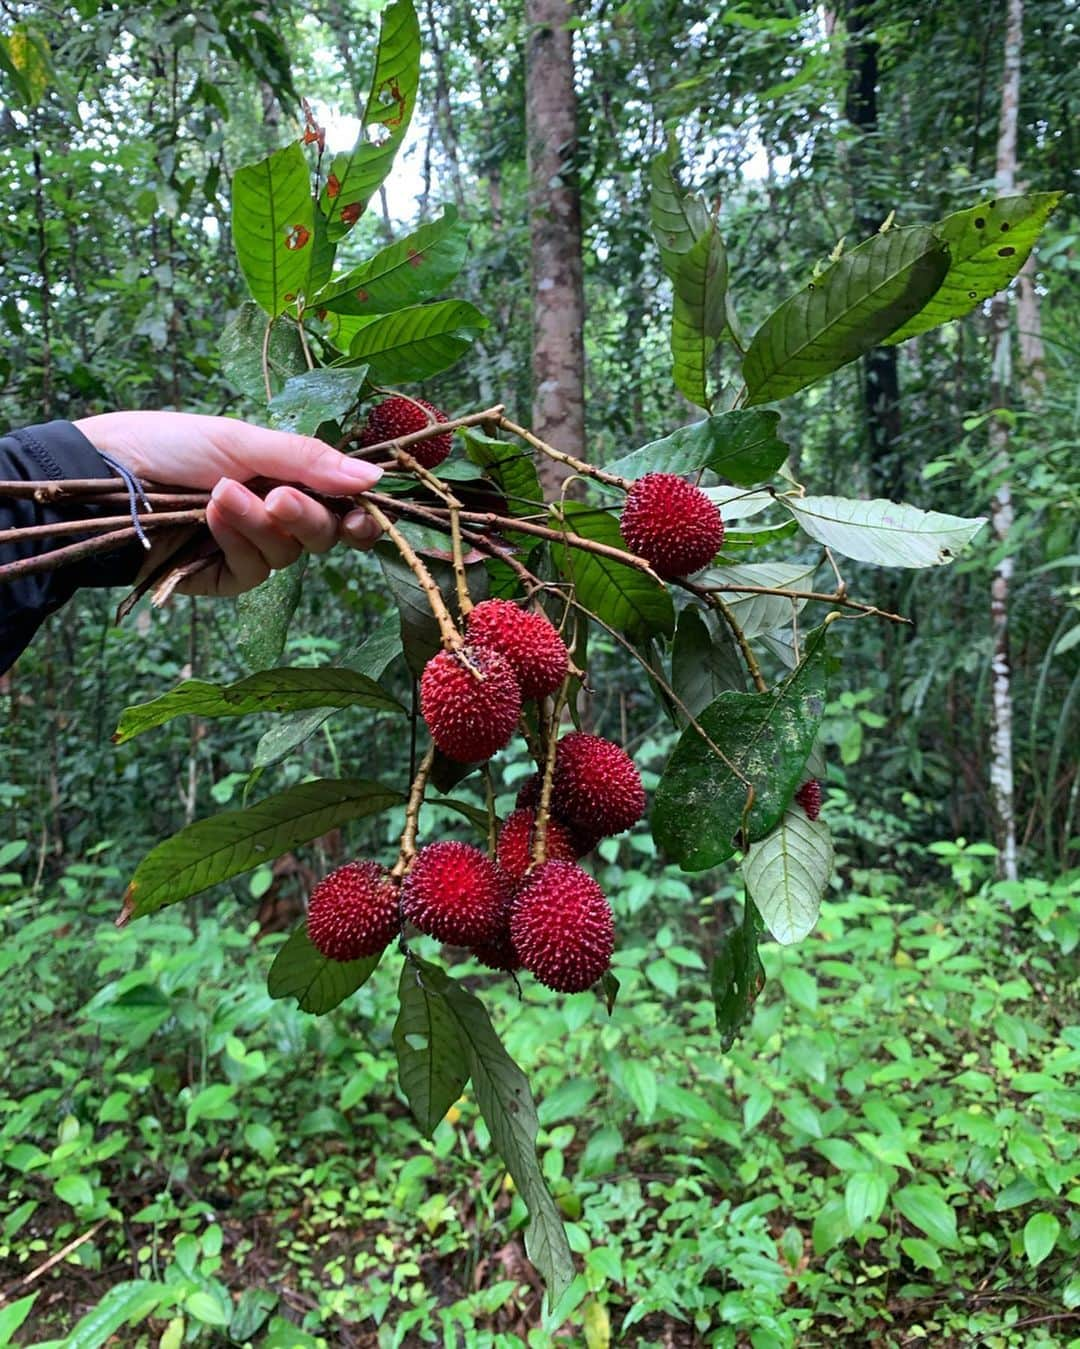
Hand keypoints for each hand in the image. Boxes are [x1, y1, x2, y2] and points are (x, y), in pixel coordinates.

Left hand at [73, 411, 383, 596]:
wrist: (106, 477)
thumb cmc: (171, 445)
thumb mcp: (243, 440)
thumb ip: (308, 460)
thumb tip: (372, 478)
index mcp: (287, 477)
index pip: (341, 506)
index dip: (359, 516)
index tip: (362, 515)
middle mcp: (276, 515)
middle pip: (323, 534)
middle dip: (308, 517)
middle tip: (281, 498)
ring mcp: (252, 548)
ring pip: (289, 553)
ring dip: (261, 523)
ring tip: (221, 496)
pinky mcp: (226, 577)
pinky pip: (255, 570)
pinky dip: (237, 541)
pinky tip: (212, 516)